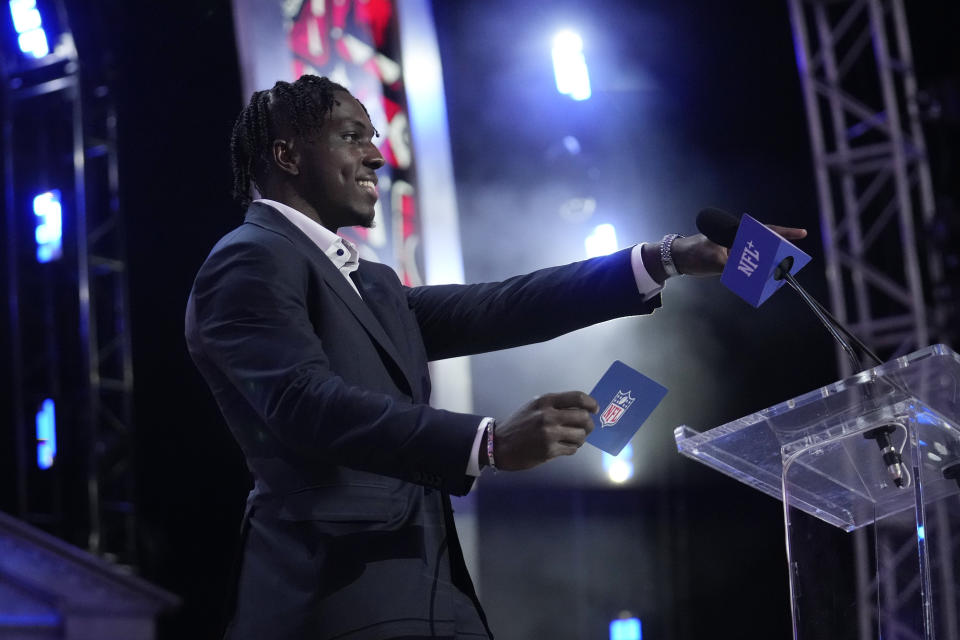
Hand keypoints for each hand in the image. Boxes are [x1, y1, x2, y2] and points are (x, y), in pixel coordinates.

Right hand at [493, 391, 597, 470]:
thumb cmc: (519, 424)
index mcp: (545, 401)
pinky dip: (571, 448)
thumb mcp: (534, 407)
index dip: (591, 403)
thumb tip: (582, 409)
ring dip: (581, 438)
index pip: (577, 398)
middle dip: (589, 424)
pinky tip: (563, 446)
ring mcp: (549, 434)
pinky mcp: (549, 451)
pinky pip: (572, 449)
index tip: (595, 409)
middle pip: (584, 418)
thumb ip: (555, 405)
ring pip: (581, 436)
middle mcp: (548, 416)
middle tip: (586, 428)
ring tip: (573, 439)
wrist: (500, 444)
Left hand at [672, 224, 807, 276]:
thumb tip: (758, 272)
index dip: (784, 232)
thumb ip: (739, 267)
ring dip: (767, 265)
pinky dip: (755, 272)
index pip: (765, 230)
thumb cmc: (695, 254)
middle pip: (765, 244)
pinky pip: (748, 265)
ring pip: (757, 256)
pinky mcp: (731, 259)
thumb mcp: (718, 262)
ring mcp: (734, 248)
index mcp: (736, 232)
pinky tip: (762, 280)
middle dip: (779, 253)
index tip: (801, 234)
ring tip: (778, 273)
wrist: (677, 259)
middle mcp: (737, 238)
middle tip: (791, 263)